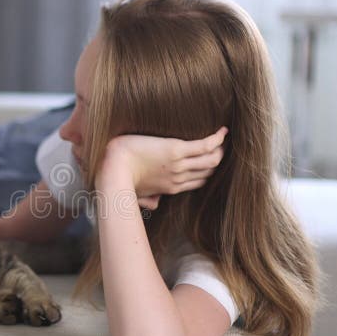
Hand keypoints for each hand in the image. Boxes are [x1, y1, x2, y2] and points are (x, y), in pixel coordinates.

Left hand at [97, 127, 226, 196]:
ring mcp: (178, 165)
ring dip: (220, 148)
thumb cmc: (119, 179)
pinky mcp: (176, 150)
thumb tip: (155, 204)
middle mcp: (178, 178)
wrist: (112, 170)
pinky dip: (217, 138)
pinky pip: (204, 146)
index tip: (213, 160)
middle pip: (207, 171)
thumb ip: (147, 199)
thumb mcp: (136, 193)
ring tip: (224, 137)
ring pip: (210, 160)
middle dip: (217, 159)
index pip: (198, 181)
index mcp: (170, 188)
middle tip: (222, 146)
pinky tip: (222, 131)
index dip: (207, 172)